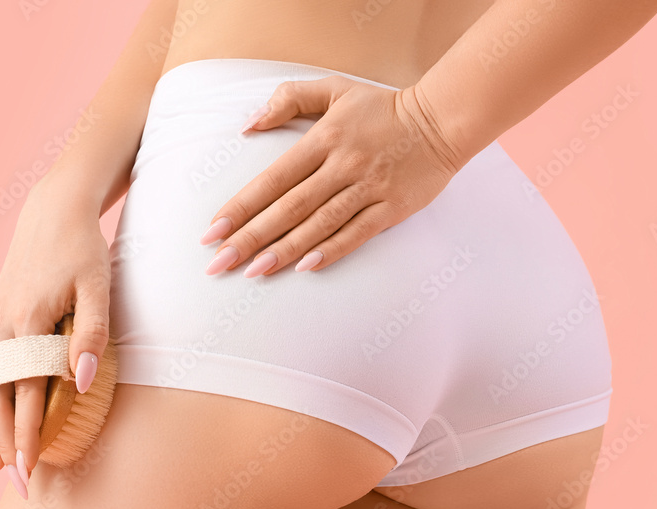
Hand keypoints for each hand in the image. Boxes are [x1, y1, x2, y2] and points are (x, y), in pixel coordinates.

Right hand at [0, 186, 111, 497]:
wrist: (53, 211)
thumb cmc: (82, 249)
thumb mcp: (98, 286)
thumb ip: (91, 333)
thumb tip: (82, 381)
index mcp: (27, 323)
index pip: (26, 395)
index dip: (27, 436)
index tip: (30, 471)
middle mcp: (2, 327)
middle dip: (5, 447)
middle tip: (17, 487)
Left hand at [200, 75, 464, 276]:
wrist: (443, 120)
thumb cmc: (382, 108)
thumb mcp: (335, 89)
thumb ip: (289, 99)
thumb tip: (248, 124)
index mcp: (324, 138)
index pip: (273, 178)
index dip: (242, 205)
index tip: (213, 230)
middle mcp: (343, 165)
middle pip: (289, 207)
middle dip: (251, 237)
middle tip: (220, 263)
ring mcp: (368, 188)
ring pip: (319, 224)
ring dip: (285, 249)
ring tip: (254, 271)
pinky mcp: (392, 208)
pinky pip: (357, 233)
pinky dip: (331, 250)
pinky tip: (305, 267)